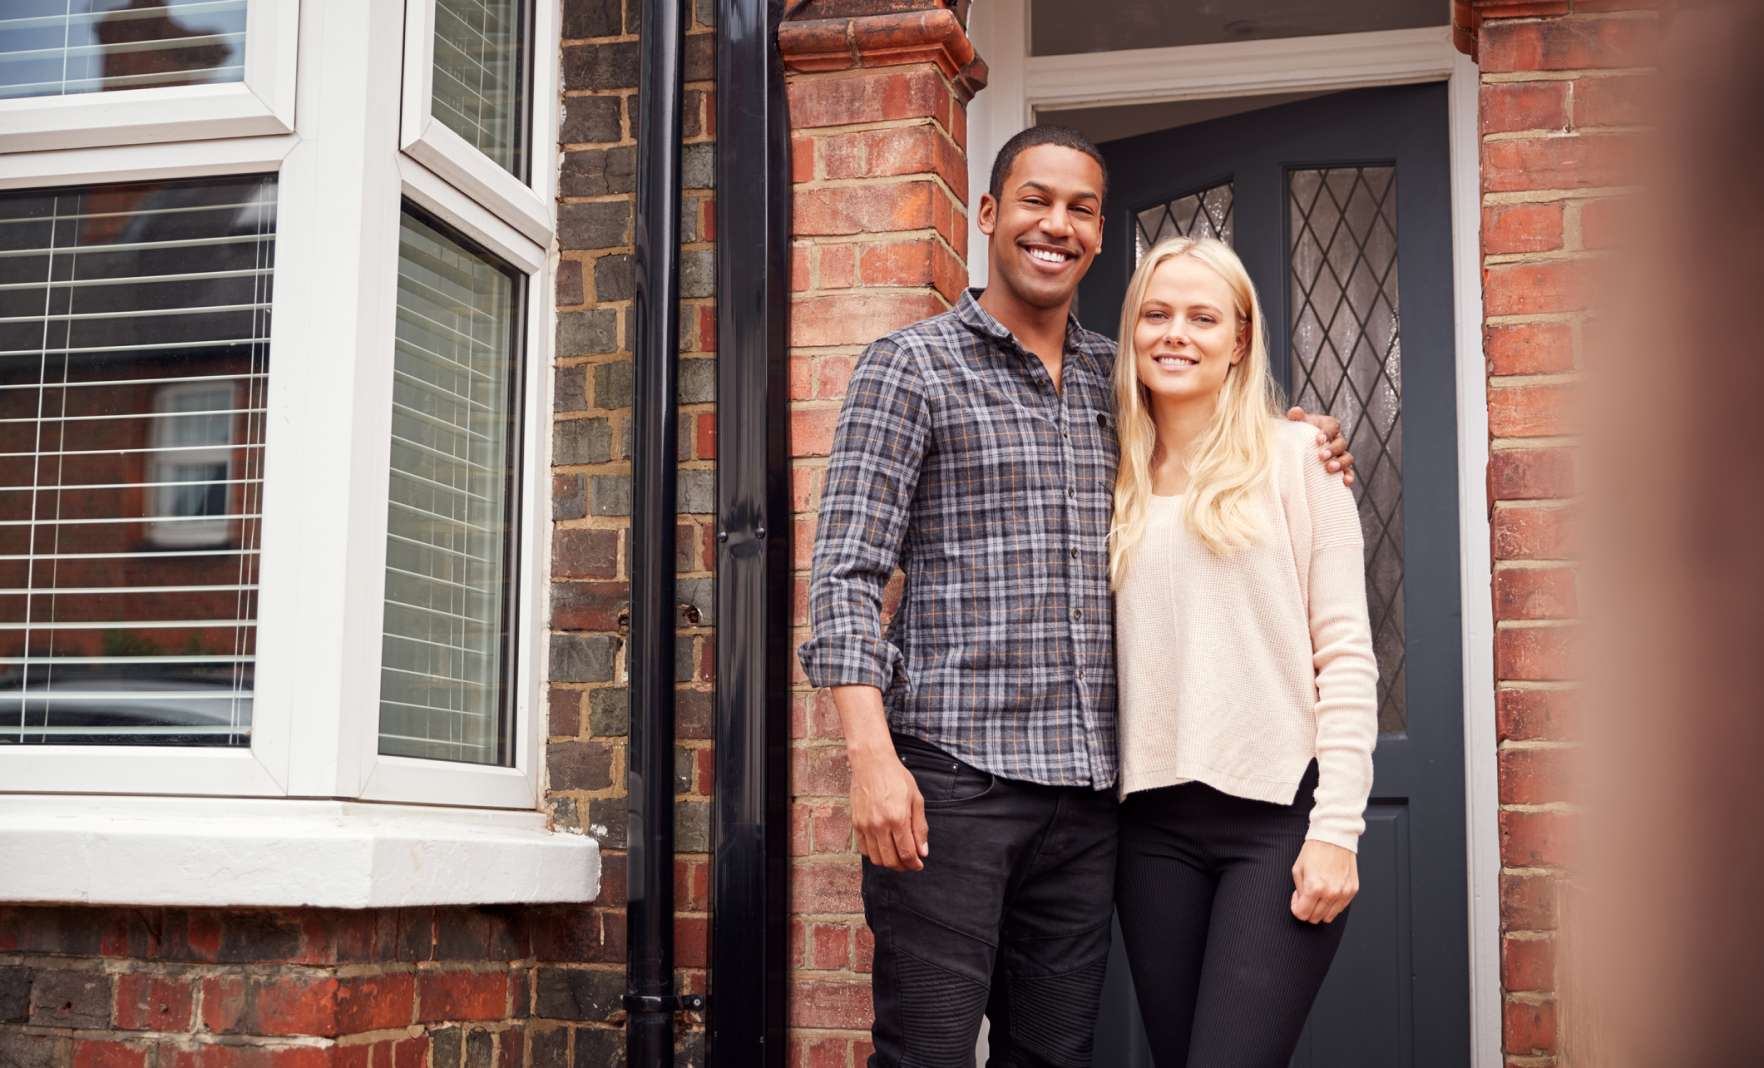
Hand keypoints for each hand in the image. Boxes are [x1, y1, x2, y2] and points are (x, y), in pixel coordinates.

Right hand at [848, 742, 928, 871]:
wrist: (872, 763)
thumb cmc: (896, 778)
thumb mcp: (916, 799)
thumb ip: (920, 827)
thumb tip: (923, 851)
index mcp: (897, 819)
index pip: (906, 853)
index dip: (914, 864)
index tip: (919, 865)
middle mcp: (879, 825)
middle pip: (891, 860)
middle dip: (903, 866)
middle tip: (910, 863)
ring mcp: (865, 825)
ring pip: (876, 859)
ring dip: (888, 862)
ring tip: (897, 856)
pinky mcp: (856, 823)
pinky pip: (864, 849)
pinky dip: (874, 854)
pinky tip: (883, 847)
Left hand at [1286, 406, 1354, 486]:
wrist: (1296, 447)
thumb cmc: (1296, 433)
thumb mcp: (1296, 424)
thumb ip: (1296, 417)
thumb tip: (1295, 412)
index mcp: (1328, 426)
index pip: (1332, 426)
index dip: (1327, 432)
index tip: (1318, 440)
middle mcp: (1337, 440)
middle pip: (1341, 443)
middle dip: (1332, 450)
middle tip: (1321, 457)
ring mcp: (1340, 455)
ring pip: (1347, 458)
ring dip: (1341, 463)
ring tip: (1330, 469)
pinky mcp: (1340, 469)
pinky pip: (1349, 472)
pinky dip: (1349, 476)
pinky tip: (1345, 482)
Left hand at [1291, 840, 1357, 923]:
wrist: (1334, 836)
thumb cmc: (1315, 849)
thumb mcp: (1298, 869)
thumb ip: (1299, 891)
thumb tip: (1302, 903)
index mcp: (1315, 887)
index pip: (1302, 914)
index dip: (1296, 908)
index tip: (1297, 900)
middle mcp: (1331, 893)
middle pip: (1315, 918)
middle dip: (1307, 909)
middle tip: (1306, 895)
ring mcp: (1344, 892)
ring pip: (1329, 917)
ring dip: (1320, 909)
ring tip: (1318, 893)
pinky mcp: (1353, 890)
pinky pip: (1341, 908)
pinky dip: (1333, 904)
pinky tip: (1328, 890)